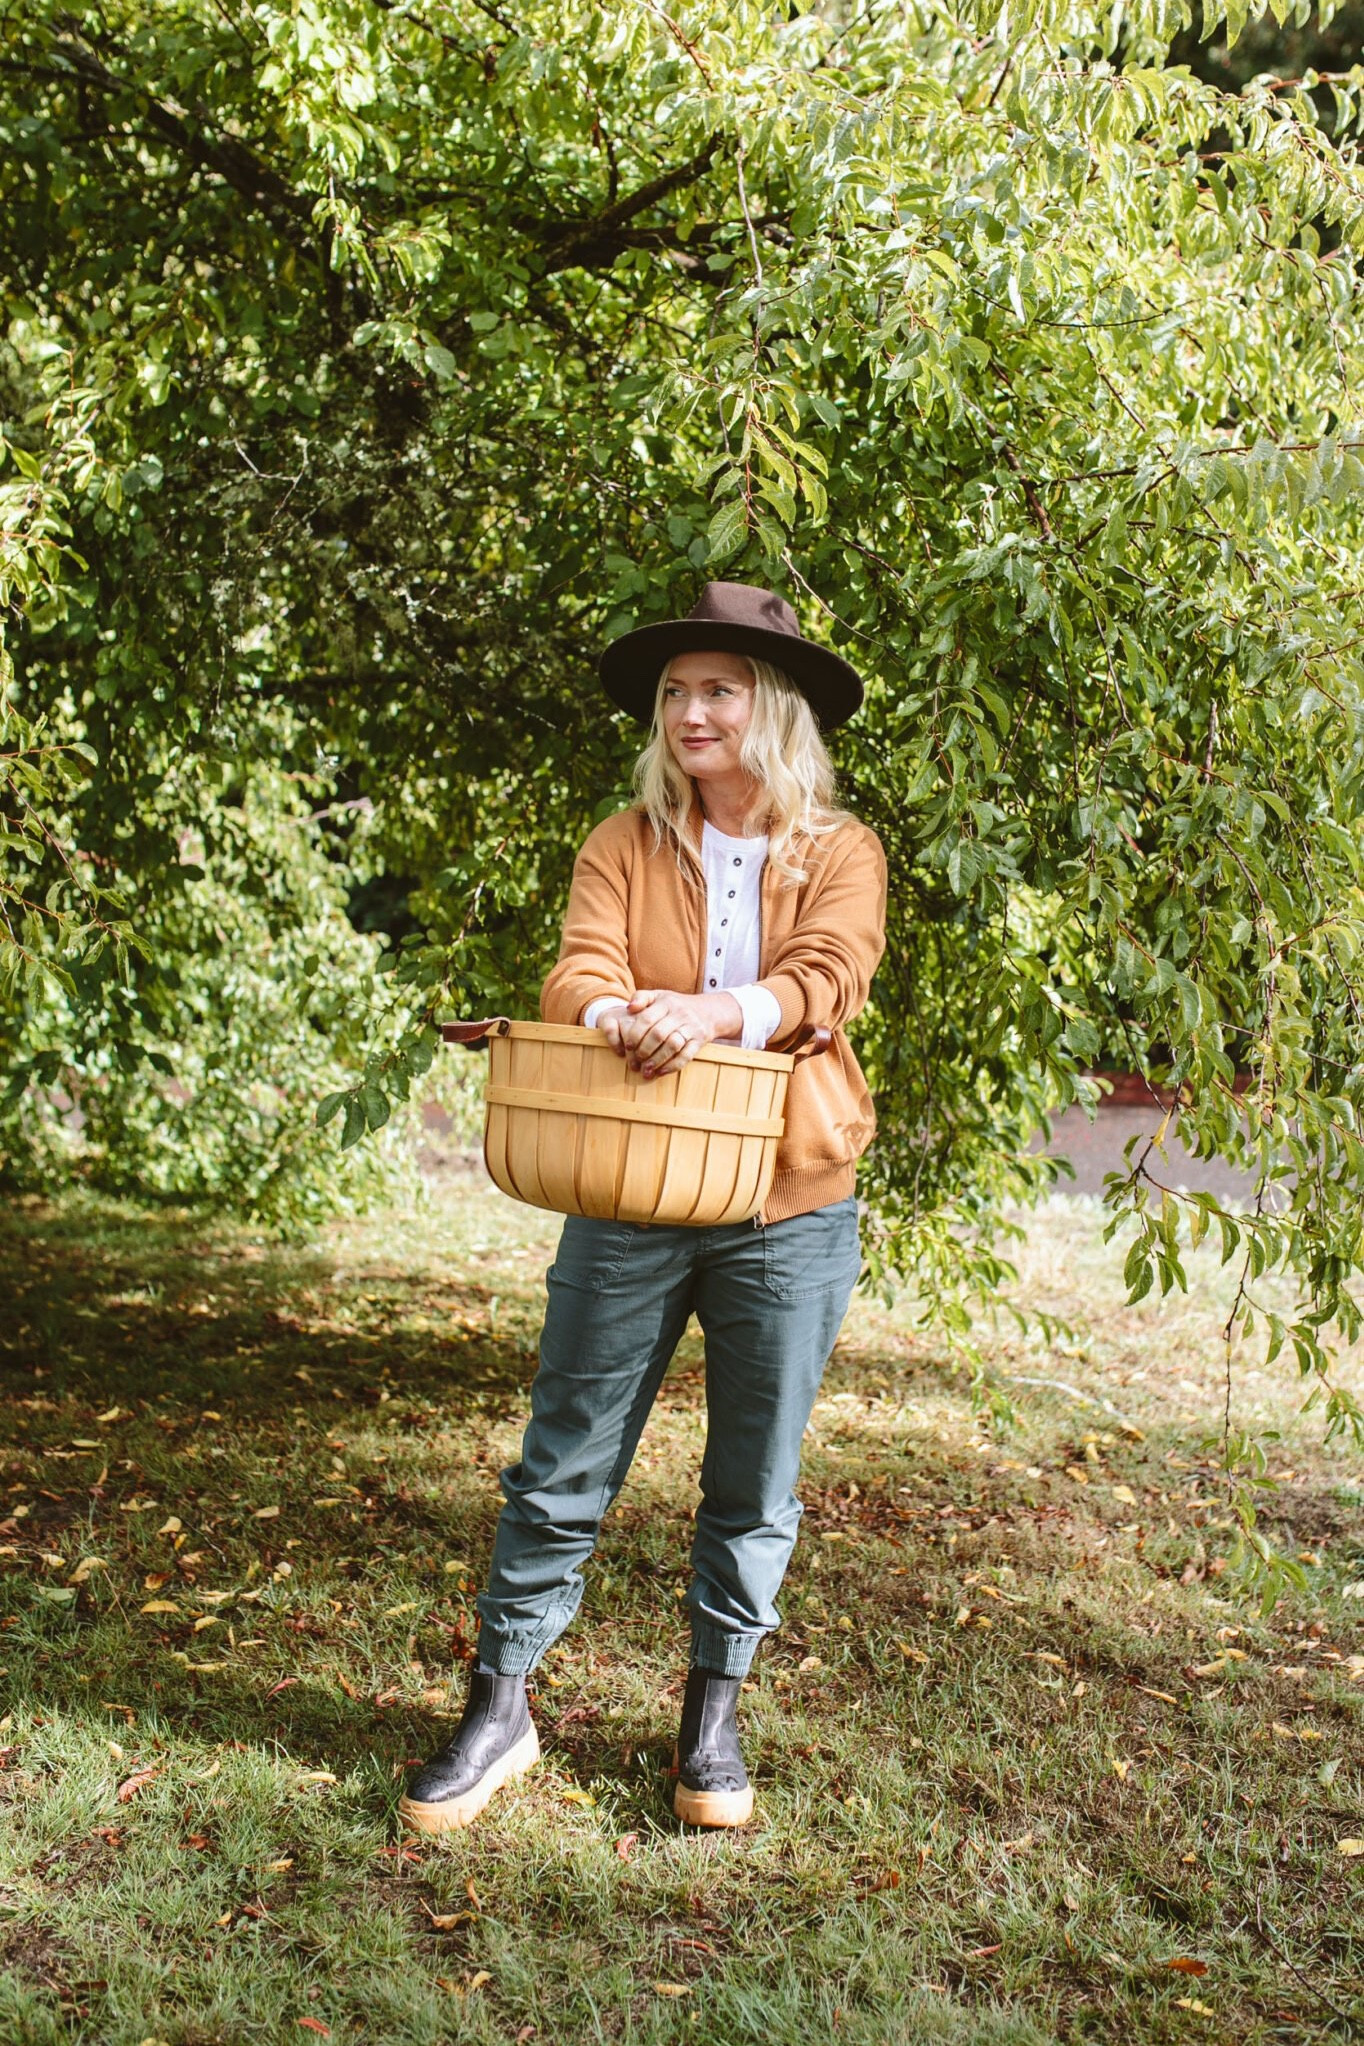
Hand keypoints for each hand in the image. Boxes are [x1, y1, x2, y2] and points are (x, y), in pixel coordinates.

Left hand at [599, 990, 741, 1077]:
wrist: (710, 1011)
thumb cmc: (676, 1005)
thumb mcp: (660, 996)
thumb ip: (641, 997)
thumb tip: (629, 1008)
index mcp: (666, 1002)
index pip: (647, 1019)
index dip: (635, 1034)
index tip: (627, 1046)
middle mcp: (680, 1014)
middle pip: (658, 1034)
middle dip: (644, 1050)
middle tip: (635, 1061)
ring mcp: (691, 1027)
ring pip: (672, 1046)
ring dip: (657, 1060)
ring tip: (646, 1070)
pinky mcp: (699, 1041)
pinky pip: (686, 1055)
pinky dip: (672, 1066)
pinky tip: (660, 1072)